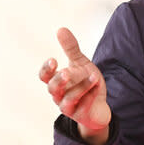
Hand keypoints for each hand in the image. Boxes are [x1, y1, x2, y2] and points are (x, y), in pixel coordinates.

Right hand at [39, 27, 110, 144]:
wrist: (99, 107)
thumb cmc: (86, 83)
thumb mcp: (80, 63)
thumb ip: (71, 48)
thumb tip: (61, 29)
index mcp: (57, 81)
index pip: (44, 77)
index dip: (46, 69)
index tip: (53, 60)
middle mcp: (59, 95)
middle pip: (52, 89)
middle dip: (59, 80)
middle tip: (67, 72)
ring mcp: (69, 108)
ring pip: (68, 99)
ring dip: (81, 87)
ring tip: (94, 76)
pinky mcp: (81, 115)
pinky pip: (83, 107)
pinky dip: (90, 96)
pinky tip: (97, 86)